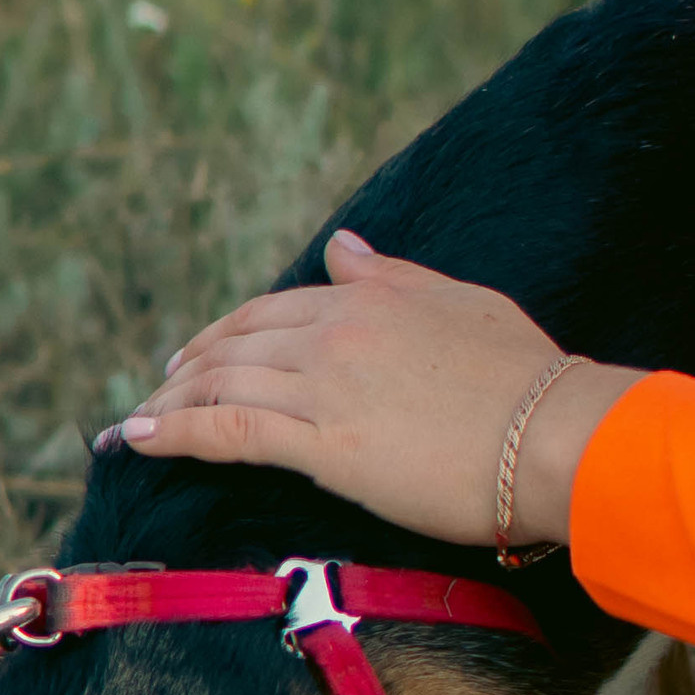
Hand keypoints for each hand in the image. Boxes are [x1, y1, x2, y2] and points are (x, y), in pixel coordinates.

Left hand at [98, 234, 641, 551]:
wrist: (558, 436)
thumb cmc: (530, 379)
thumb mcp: (463, 304)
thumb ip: (394, 277)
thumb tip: (345, 247)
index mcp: (370, 298)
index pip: (277, 310)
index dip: (230, 332)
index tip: (201, 354)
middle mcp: (336, 334)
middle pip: (237, 343)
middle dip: (189, 368)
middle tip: (159, 390)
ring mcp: (326, 388)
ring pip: (221, 384)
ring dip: (168, 405)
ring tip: (136, 425)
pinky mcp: (325, 447)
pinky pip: (229, 431)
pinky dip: (175, 432)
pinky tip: (139, 440)